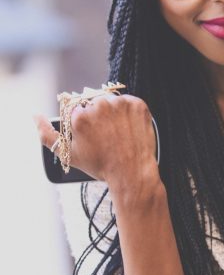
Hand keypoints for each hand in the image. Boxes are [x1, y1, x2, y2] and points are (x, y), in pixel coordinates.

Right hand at [34, 93, 158, 185]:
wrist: (132, 173)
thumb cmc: (100, 165)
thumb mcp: (68, 154)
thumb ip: (46, 134)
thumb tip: (35, 116)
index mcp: (78, 116)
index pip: (77, 109)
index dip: (85, 122)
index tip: (93, 133)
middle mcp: (98, 105)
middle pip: (93, 102)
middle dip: (98, 115)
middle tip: (107, 134)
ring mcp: (119, 104)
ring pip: (111, 101)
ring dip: (113, 112)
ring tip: (118, 132)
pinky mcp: (137, 104)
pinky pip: (129, 102)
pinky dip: (129, 112)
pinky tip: (129, 127)